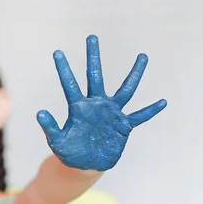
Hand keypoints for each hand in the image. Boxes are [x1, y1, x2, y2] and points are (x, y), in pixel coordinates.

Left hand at [37, 35, 166, 170]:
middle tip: (91, 37)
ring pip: (125, 90)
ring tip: (142, 56)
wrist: (84, 166)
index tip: (56, 52)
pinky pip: (139, 116)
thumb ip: (50, 127)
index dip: (64, 68)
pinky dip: (150, 110)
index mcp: (78, 107)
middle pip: (95, 76)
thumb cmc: (69, 153)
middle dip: (93, 57)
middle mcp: (95, 105)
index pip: (70, 84)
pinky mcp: (123, 126)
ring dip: (134, 74)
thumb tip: (40, 112)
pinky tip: (162, 102)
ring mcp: (111, 113)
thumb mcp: (57, 141)